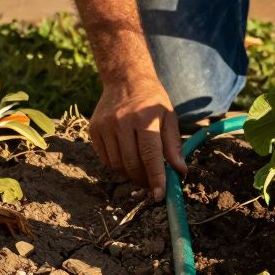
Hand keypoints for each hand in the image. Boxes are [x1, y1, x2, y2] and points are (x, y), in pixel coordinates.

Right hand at [89, 72, 186, 199]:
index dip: (155, 178)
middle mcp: (122, 122)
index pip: (150, 155)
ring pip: (116, 164)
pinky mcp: (94, 129)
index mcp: (145, 118)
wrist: (125, 79)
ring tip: (140, 168)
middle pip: (132, 163)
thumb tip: (180, 171)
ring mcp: (105, 126)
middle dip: (143, 179)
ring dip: (130, 173)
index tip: (159, 196)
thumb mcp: (169, 117)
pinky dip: (116, 165)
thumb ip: (174, 145)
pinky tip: (126, 157)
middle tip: (153, 183)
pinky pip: (105, 158)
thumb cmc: (152, 100)